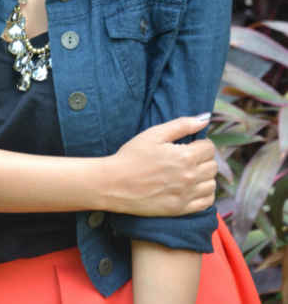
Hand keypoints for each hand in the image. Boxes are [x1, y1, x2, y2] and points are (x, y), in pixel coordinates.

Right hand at [100, 115, 216, 216]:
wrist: (115, 184)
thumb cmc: (132, 155)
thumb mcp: (154, 134)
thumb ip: (182, 125)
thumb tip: (204, 117)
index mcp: (185, 156)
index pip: (210, 148)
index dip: (201, 143)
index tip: (190, 145)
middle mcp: (190, 177)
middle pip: (213, 166)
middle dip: (203, 159)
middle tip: (188, 157)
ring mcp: (186, 195)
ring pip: (212, 184)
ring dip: (205, 176)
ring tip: (189, 172)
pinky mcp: (181, 210)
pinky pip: (207, 202)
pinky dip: (205, 194)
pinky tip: (192, 188)